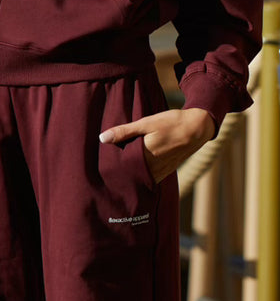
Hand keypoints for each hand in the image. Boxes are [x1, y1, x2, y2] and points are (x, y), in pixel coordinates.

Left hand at [99, 107, 215, 183]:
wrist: (197, 127)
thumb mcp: (146, 123)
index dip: (113, 168)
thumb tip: (102, 138)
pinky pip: (153, 176)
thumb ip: (124, 132)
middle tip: (109, 169)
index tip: (103, 166)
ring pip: (143, 177)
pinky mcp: (169, 169)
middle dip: (121, 173)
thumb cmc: (171, 123)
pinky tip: (139, 168)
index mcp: (146, 157)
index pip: (123, 168)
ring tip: (121, 170)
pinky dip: (145, 174)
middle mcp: (155, 168)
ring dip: (133, 174)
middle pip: (132, 175)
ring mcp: (163, 171)